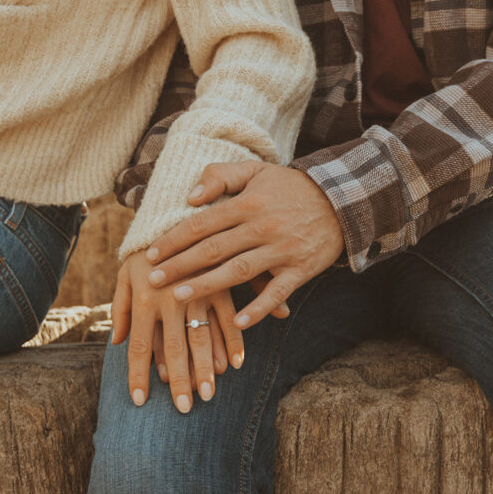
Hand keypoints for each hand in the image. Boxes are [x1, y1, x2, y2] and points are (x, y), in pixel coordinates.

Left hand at [110, 252, 245, 412]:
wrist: (172, 213)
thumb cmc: (143, 251)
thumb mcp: (124, 275)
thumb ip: (119, 308)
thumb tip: (116, 342)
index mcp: (144, 298)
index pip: (138, 346)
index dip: (137, 375)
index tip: (140, 402)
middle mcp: (171, 298)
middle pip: (174, 347)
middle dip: (179, 380)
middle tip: (185, 408)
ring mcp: (197, 291)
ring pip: (203, 336)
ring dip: (206, 367)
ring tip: (209, 393)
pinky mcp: (218, 283)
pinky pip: (227, 317)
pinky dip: (232, 341)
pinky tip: (235, 363)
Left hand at [145, 162, 344, 328]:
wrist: (341, 200)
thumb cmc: (291, 187)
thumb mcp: (257, 171)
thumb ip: (222, 176)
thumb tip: (192, 196)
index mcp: (248, 204)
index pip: (202, 223)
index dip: (174, 239)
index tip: (150, 254)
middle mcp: (262, 227)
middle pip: (214, 249)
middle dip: (180, 265)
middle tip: (152, 280)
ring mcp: (282, 250)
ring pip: (239, 271)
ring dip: (207, 285)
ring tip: (179, 297)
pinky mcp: (300, 269)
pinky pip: (276, 292)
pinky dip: (258, 308)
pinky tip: (237, 322)